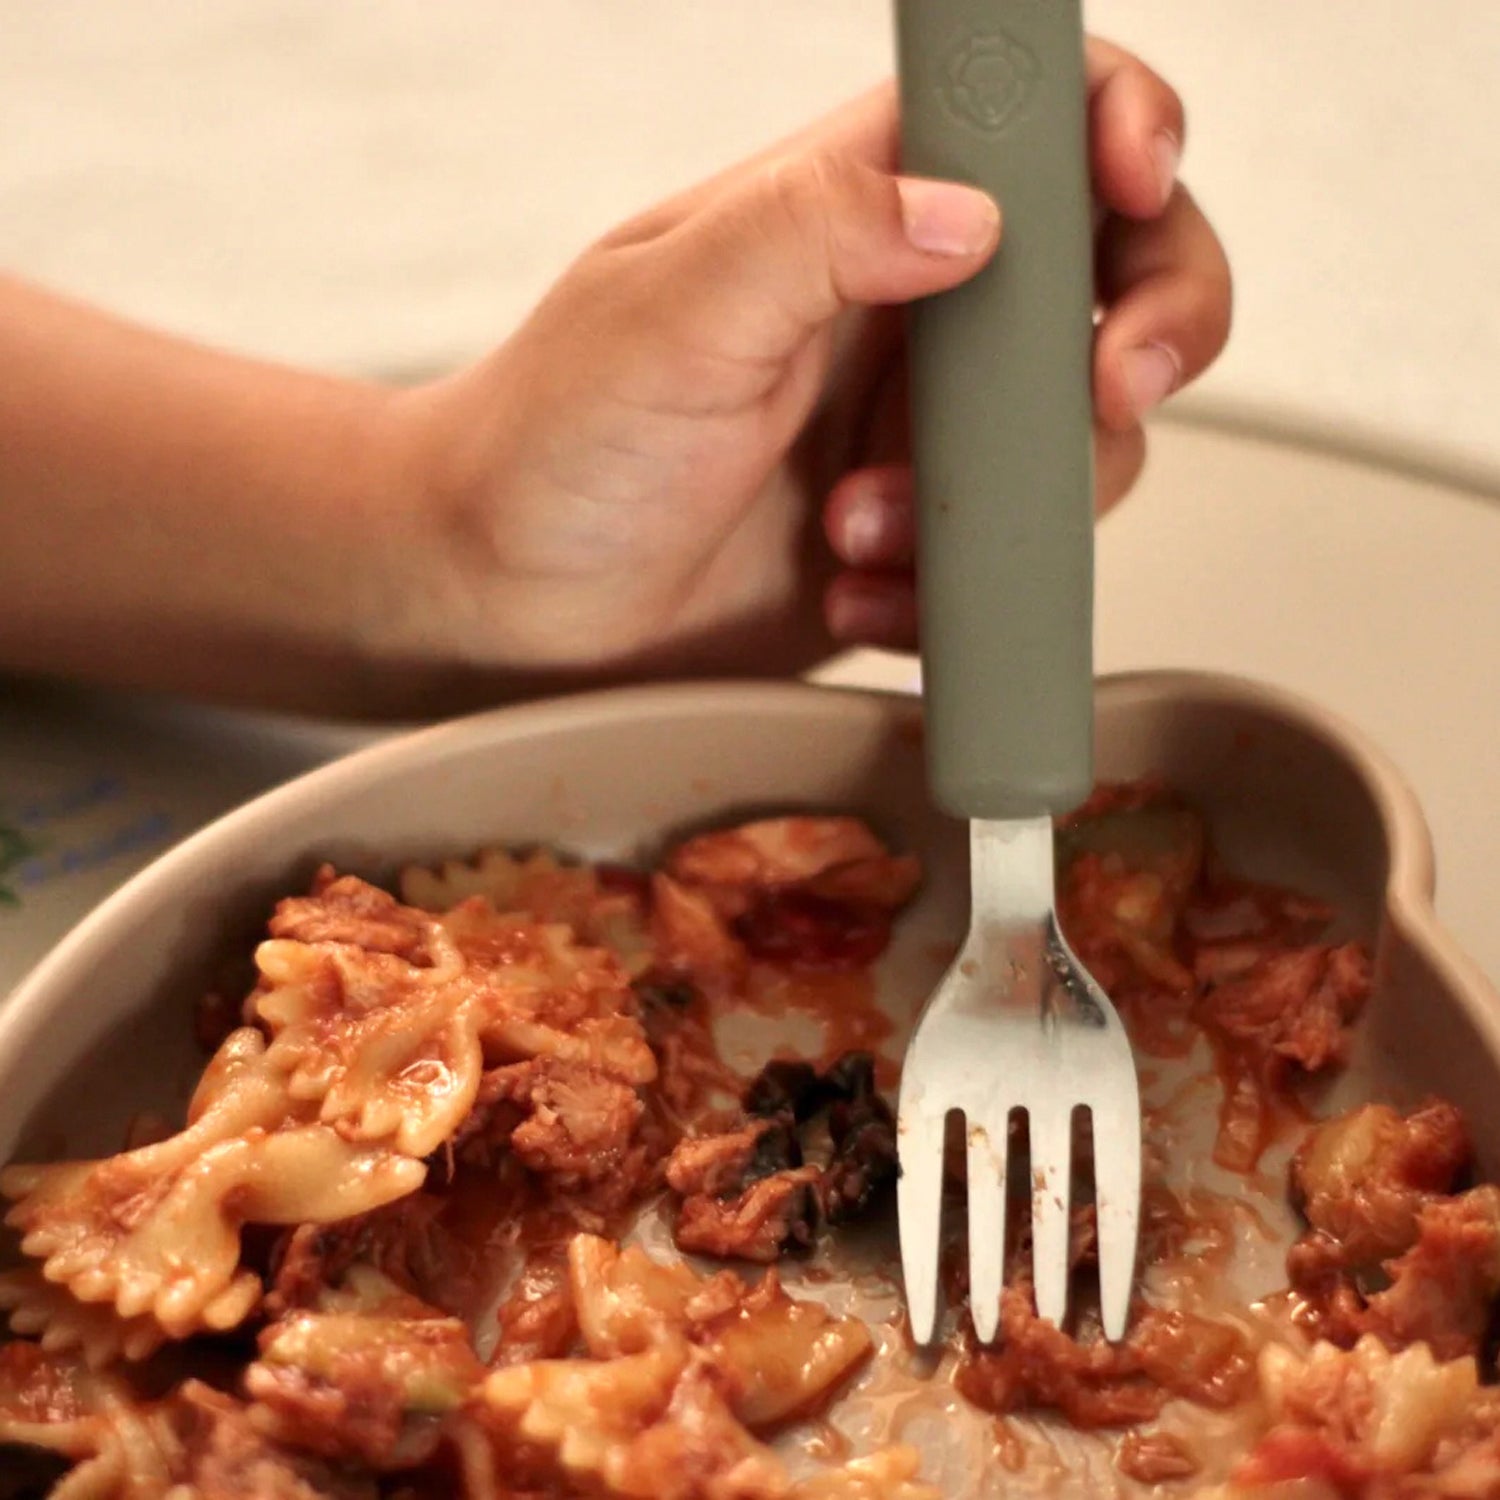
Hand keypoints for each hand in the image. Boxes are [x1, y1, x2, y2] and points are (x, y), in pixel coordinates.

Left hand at [393, 40, 1229, 688]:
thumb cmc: (551, 443)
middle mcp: (905, 311)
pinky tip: (858, 590)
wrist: (509, 602)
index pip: (1029, 118)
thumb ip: (811, 233)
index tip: (1136, 187)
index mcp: (848, 208)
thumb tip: (968, 213)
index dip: (1118, 129)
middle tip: (1104, 393)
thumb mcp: (668, 311)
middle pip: (1112, 276)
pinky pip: (1010, 555)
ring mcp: (917, 430)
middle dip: (1147, 330)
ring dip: (1002, 498)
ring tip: (859, 527)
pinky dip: (955, 588)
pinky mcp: (916, 535)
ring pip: (1076, 437)